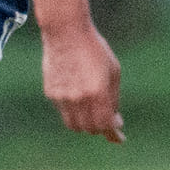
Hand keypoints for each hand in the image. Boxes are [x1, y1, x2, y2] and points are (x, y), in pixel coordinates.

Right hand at [41, 20, 124, 141]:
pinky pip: (63, 112)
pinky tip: (78, 98)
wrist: (66, 31)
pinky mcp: (51, 92)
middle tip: (107, 120)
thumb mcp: (113, 71)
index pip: (105, 125)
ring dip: (85, 124)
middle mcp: (79, 98)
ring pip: (74, 125)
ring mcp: (62, 97)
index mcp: (98, 92)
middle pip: (90, 128)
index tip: (119, 138)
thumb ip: (113, 98)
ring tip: (92, 112)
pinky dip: (72, 111)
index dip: (113, 134)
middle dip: (100, 128)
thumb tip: (115, 121)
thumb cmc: (94, 49)